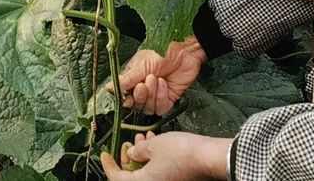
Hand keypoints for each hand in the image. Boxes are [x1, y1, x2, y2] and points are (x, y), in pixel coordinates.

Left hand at [101, 131, 232, 179]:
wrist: (209, 158)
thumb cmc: (181, 152)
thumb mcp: (154, 146)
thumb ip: (138, 151)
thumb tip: (132, 153)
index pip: (117, 179)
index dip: (109, 166)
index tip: (104, 155)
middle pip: (132, 177)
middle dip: (128, 158)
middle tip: (127, 144)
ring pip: (146, 173)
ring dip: (141, 156)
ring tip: (143, 137)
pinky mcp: (175, 179)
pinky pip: (157, 171)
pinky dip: (153, 159)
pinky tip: (155, 142)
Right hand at [118, 36, 205, 114]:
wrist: (184, 51)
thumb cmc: (162, 51)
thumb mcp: (141, 65)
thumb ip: (125, 80)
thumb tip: (108, 88)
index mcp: (133, 79)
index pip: (124, 96)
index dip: (126, 100)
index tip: (127, 98)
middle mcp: (144, 88)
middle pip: (136, 105)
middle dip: (140, 96)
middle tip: (144, 84)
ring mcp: (156, 94)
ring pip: (148, 108)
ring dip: (152, 95)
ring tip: (156, 80)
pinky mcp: (168, 98)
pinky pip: (161, 108)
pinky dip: (162, 97)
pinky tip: (164, 84)